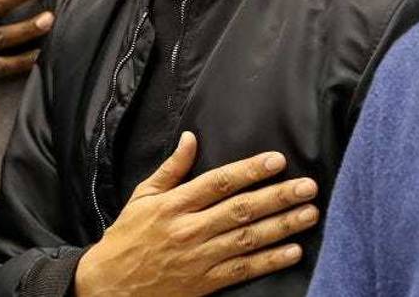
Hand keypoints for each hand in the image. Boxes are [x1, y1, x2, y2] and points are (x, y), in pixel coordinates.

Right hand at [75, 132, 318, 295]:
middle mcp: (190, 230)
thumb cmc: (127, 237)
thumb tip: (191, 138)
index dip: (250, 170)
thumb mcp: (142, 197)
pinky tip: (292, 251)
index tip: (277, 160)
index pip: (219, 183)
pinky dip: (269, 262)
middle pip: (241, 210)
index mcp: (174, 205)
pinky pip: (243, 270)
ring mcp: (199, 258)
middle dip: (277, 197)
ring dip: (282, 226)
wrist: (109, 287)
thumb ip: (171, 168)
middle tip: (307, 186)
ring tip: (309, 213)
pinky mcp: (205, 282)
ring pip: (248, 239)